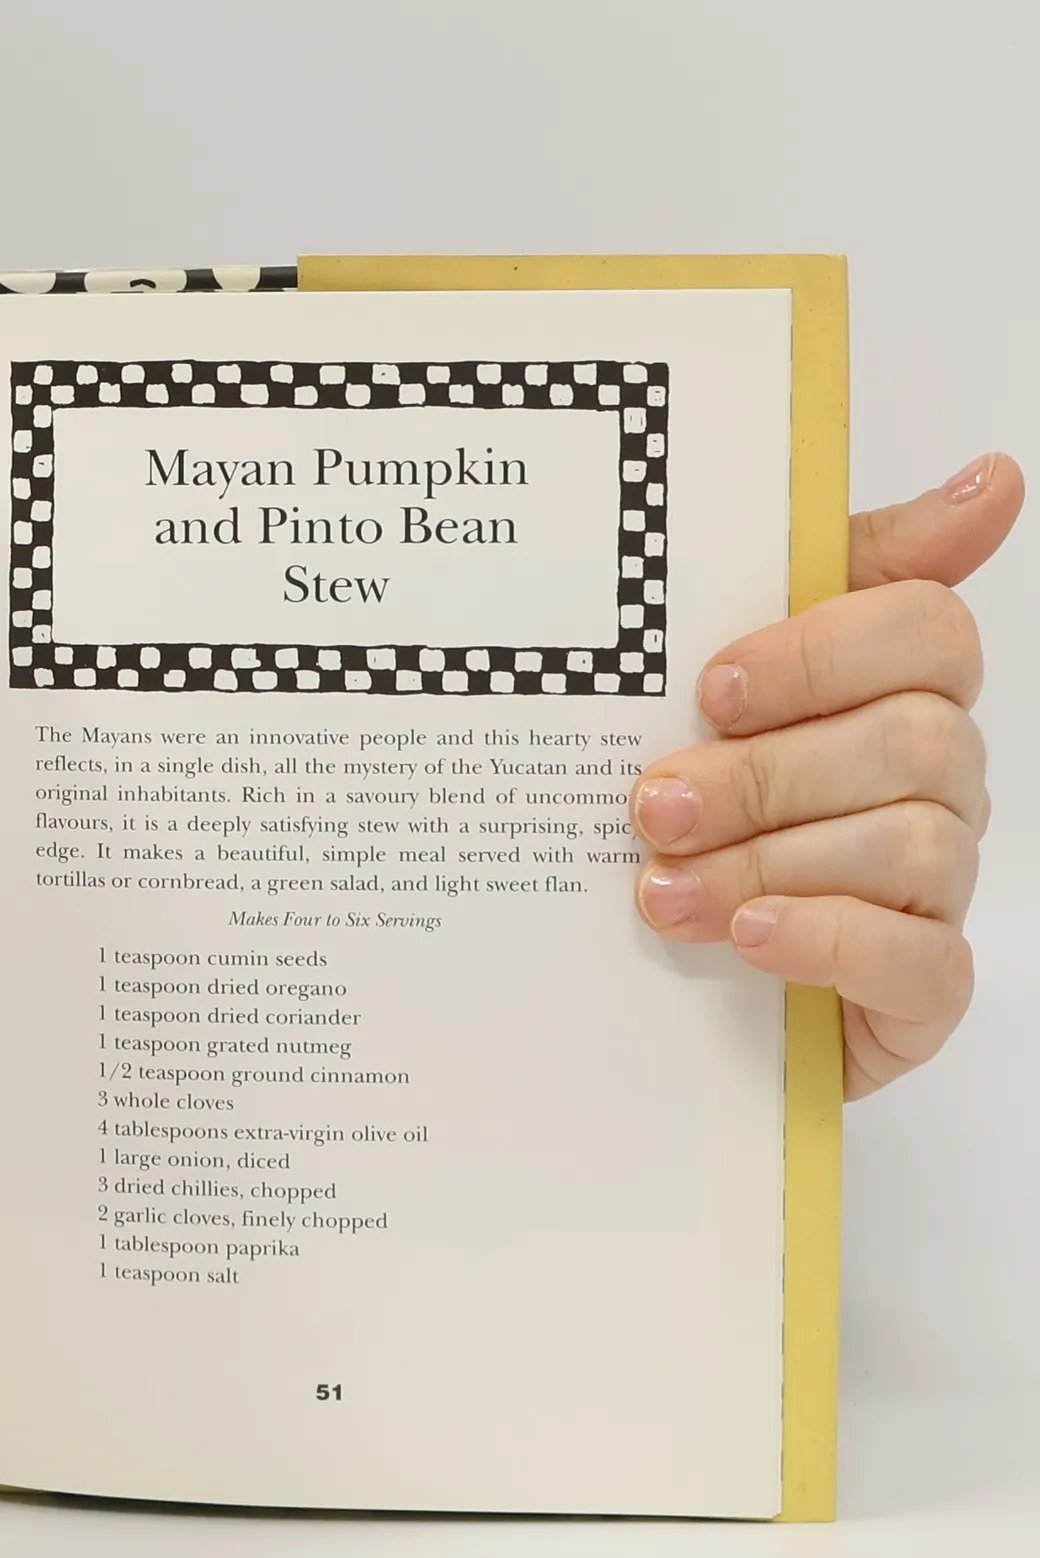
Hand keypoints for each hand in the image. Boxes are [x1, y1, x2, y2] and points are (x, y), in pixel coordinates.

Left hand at [631, 452, 1024, 1096]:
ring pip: (911, 846)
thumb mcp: (727, 696)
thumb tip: (991, 481)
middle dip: (764, 775)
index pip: (927, 630)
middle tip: (653, 808)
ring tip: (660, 890)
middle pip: (912, 743)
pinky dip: (827, 941)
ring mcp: (938, 891)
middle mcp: (939, 786)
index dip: (820, 654)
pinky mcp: (922, 990)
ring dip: (769, 864)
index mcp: (901, 696)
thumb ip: (825, 580)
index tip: (712, 688)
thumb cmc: (706, 817)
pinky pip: (920, 961)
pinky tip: (748, 937)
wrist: (670, 981)